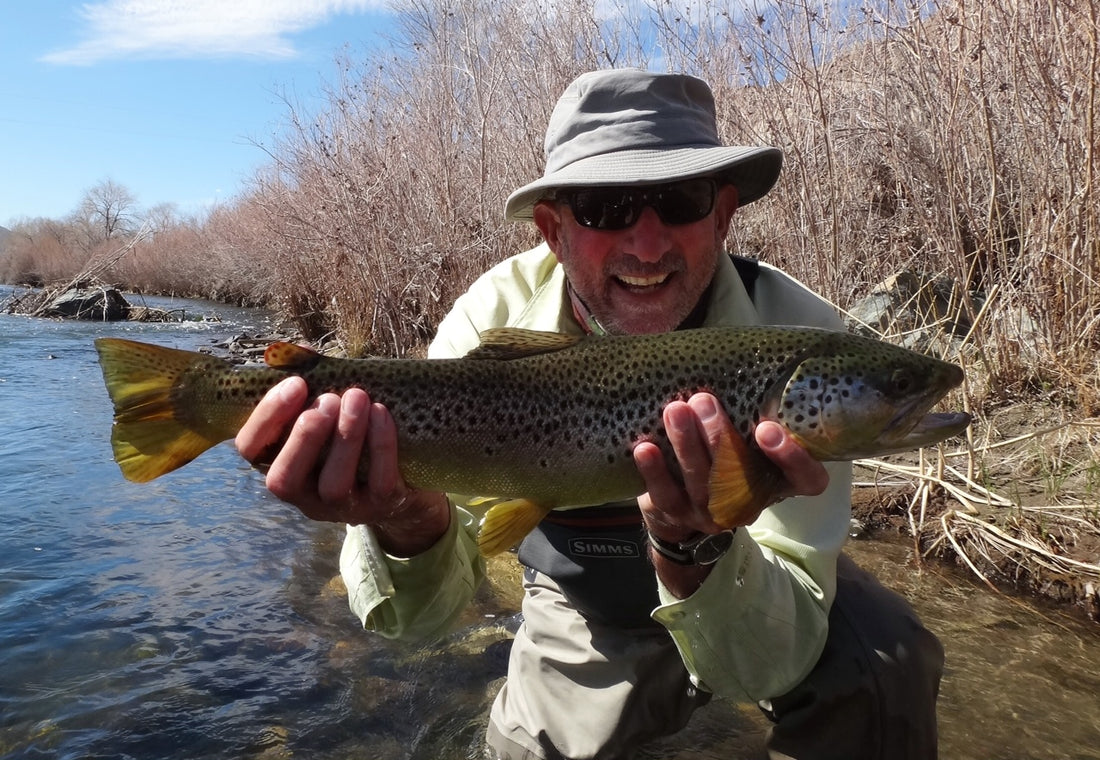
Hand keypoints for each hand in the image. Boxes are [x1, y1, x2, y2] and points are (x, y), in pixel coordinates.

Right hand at [234, 377, 449, 555]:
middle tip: (329, 399)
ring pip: (334, 483)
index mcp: (279, 463)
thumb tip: (298, 350)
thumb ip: (310, 383)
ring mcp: (341, 507)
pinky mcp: (380, 506)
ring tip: (358, 397)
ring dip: (346, 436)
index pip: (250, 448)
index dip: (266, 416)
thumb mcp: (327, 411)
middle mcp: (303, 495)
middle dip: (305, 436)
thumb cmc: (350, 434)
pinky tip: (382, 414)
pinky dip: (381, 446)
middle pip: (285, 480)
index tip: (296, 383)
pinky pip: (380, 482)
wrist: (401, 476)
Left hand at [633, 393, 828, 595]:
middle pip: (741, 475)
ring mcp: (713, 514)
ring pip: (701, 483)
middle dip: (719, 436)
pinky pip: (666, 496)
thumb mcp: (745, 440)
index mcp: (778, 481)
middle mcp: (750, 502)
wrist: (680, 506)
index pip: (806, 480)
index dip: (792, 458)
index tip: (766, 428)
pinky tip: (646, 448)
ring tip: (674, 410)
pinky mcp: (678, 516)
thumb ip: (749, 413)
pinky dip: (655, 470)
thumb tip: (734, 359)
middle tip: (703, 400)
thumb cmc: (721, 454)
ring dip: (686, 444)